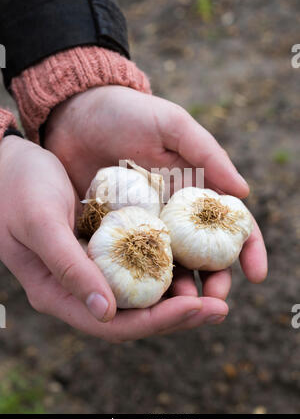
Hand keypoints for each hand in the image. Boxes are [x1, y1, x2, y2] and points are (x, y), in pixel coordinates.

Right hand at [0, 136, 229, 340]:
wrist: (12, 161)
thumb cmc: (20, 187)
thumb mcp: (41, 222)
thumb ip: (68, 267)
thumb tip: (106, 313)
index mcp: (56, 292)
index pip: (112, 324)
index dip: (156, 322)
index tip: (196, 308)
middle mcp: (77, 287)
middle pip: (132, 316)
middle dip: (177, 315)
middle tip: (220, 307)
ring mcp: (91, 269)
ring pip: (139, 295)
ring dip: (177, 295)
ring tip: (217, 290)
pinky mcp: (103, 248)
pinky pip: (139, 267)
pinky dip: (166, 268)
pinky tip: (192, 260)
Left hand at [45, 86, 267, 290]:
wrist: (74, 116)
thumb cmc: (127, 113)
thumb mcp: (171, 125)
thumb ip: (207, 154)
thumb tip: (245, 192)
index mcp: (195, 189)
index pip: (231, 224)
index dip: (248, 248)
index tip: (256, 274)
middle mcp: (174, 213)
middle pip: (204, 255)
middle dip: (215, 279)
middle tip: (214, 300)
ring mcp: (145, 225)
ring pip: (170, 265)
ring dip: (180, 289)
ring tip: (179, 305)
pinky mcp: (115, 232)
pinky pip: (131, 262)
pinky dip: (141, 281)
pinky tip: (143, 295)